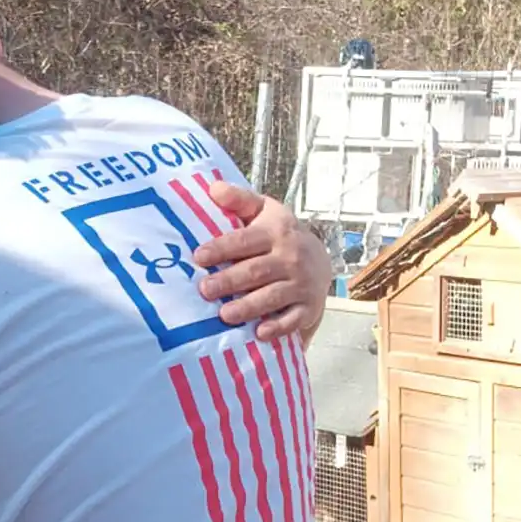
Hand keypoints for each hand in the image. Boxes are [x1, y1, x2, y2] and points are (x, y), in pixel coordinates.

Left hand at [192, 183, 332, 341]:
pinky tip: (259, 333)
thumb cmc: (282, 236)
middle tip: (204, 290)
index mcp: (276, 233)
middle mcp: (290, 258)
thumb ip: (240, 200)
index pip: (246, 241)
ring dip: (248, 306)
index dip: (222, 248)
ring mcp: (301, 284)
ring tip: (224, 315)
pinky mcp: (308, 308)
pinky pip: (293, 320)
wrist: (321, 261)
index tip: (199, 257)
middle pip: (256, 271)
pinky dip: (277, 327)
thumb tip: (212, 188)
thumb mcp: (265, 212)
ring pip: (272, 296)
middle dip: (229, 281)